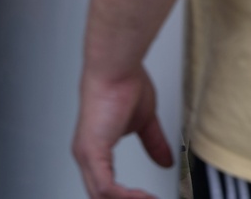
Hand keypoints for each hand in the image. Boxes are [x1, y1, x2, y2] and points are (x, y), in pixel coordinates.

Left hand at [73, 65, 172, 198]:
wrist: (116, 66)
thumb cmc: (123, 81)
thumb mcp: (144, 121)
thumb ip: (152, 143)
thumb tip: (165, 160)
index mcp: (94, 148)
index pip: (105, 187)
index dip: (126, 197)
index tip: (148, 198)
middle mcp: (85, 154)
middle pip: (100, 197)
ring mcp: (85, 154)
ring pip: (101, 197)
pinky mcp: (91, 152)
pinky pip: (105, 189)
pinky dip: (126, 197)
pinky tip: (144, 197)